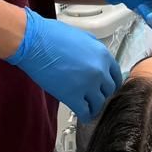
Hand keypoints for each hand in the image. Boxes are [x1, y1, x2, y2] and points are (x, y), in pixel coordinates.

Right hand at [6, 8, 121, 123]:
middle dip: (101, 94)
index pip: (116, 75)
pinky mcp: (73, 96)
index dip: (110, 84)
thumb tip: (95, 59)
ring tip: (88, 107)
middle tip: (94, 96)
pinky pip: (85, 112)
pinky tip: (82, 115)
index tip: (106, 88)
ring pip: (99, 103)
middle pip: (109, 90)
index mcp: (103, 55)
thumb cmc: (52, 36)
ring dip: (94, 106)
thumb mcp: (82, 37)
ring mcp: (88, 85)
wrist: (34, 43)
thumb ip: (93, 50)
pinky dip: (85, 115)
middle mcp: (100, 70)